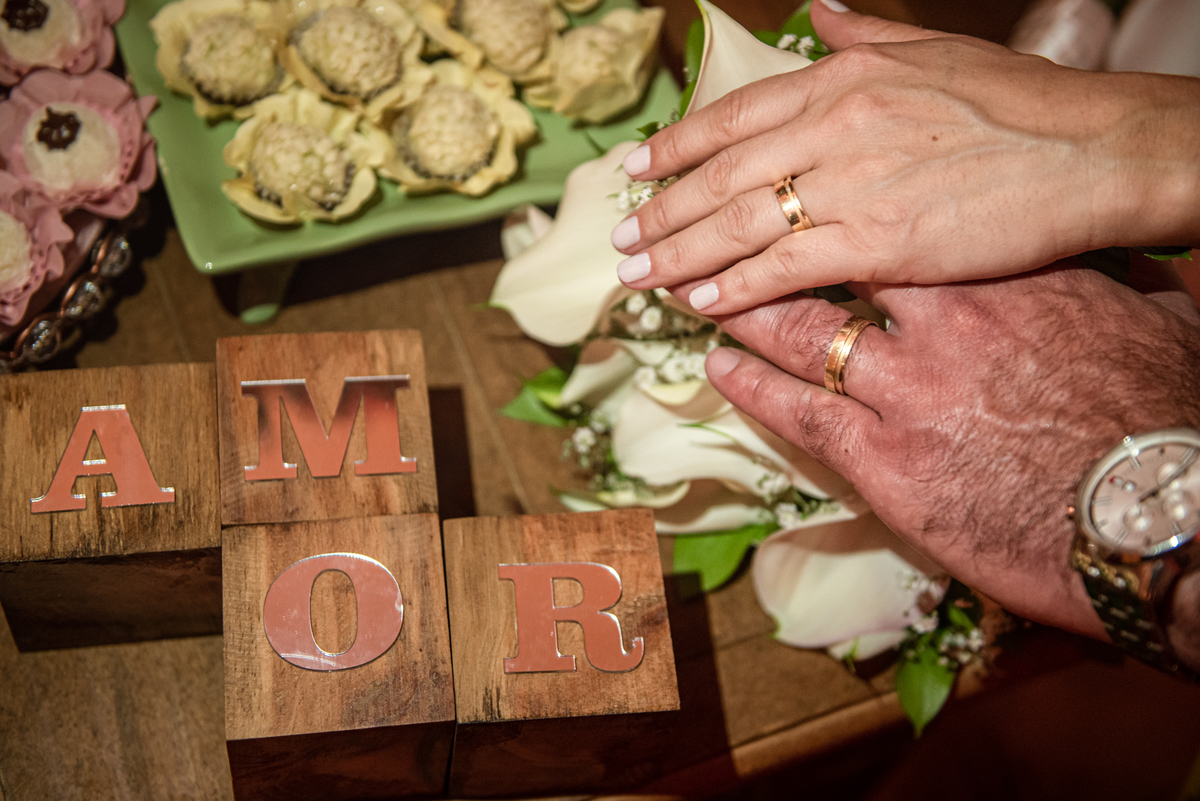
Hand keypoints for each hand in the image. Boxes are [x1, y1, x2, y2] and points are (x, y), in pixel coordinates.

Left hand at [614, 1, 1199, 315]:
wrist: (1091, 149)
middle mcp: (833, 128)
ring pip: (740, 223)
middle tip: (620, 238)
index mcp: (841, 79)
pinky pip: (785, 267)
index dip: (677, 145)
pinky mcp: (878, 242)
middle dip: (663, 209)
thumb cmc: (1019, 103)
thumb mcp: (933, 51)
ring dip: (680, 252)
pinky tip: (701, 301)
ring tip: (639, 276)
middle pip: (723, 175)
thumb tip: (815, 16)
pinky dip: (736, 285)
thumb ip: (862, 36)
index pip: (734, 115)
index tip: (637, 170)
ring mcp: (851, 186)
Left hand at [695, 256, 1199, 665]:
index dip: (849, 222)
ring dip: (745, 314)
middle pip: (836, 272)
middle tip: (731, 242)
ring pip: (802, 337)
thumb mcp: (1153, 324)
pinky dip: (753, 389)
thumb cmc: (1164, 421)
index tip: (817, 211)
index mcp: (1007, 281)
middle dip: (779, 257)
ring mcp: (909, 394)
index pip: (902, 234)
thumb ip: (1111, 283)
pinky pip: (801, 416)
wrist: (1157, 521)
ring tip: (704, 298)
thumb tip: (1117, 260)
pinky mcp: (888, 466)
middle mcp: (944, 325)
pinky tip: (719, 369)